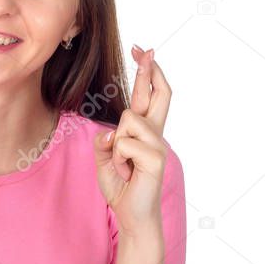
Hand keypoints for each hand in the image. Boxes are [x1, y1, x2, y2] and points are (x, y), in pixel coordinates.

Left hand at [92, 45, 171, 234]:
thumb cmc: (122, 187)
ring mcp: (158, 146)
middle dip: (148, 70)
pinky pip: (125, 143)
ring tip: (123, 165)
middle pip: (157, 94)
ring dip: (117, 143)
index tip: (142, 51)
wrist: (131, 215)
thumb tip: (111, 133)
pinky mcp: (156, 159)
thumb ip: (106, 142)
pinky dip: (118, 158)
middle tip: (145, 49)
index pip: (149, 96)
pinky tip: (127, 173)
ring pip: (128, 120)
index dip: (147, 73)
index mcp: (145, 132)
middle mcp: (156, 135)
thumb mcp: (106, 159)